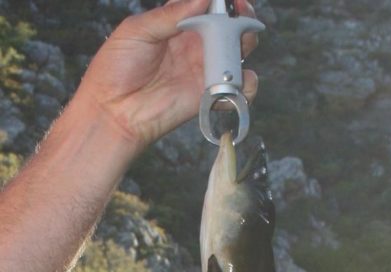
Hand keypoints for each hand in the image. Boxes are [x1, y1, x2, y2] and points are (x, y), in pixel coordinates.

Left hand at [76, 0, 258, 152]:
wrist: (113, 110)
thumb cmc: (116, 68)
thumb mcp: (138, 31)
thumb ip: (170, 15)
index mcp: (176, 23)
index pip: (206, 5)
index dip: (221, 0)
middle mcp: (193, 45)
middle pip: (226, 28)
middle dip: (240, 19)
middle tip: (243, 15)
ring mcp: (201, 70)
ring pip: (234, 55)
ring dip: (244, 46)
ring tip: (242, 44)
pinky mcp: (206, 96)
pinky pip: (233, 90)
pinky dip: (245, 85)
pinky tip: (241, 79)